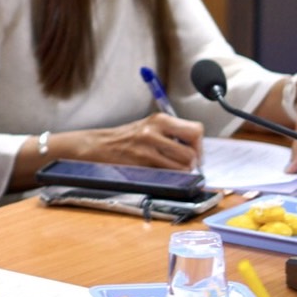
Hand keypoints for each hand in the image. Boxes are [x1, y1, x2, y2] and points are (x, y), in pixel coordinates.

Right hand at [80, 113, 202, 170]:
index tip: (193, 152)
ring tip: (170, 168)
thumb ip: (172, 133)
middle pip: (191, 152)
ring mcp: (147, 148)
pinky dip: (168, 177)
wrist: (98, 145)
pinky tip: (159, 172)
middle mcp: (154, 131)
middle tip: (184, 164)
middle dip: (192, 162)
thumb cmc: (125, 138)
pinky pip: (167, 175)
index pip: (196, 131)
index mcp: (160, 120)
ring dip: (181, 172)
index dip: (198, 145)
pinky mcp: (141, 164)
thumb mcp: (149, 127)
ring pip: (182, 167)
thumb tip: (196, 149)